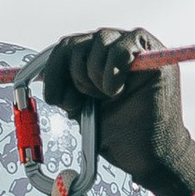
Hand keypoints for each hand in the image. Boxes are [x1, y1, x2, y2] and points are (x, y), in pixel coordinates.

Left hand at [38, 26, 194, 195]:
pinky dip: (112, 71)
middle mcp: (114, 46)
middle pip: (77, 42)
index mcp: (95, 59)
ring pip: (97, 41)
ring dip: (95, 76)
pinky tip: (116, 90)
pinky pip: (122, 47)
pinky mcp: (152, 52)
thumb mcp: (81, 107)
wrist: (147, 154)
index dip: (54, 71)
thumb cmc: (118, 133)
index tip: (56, 98)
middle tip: (87, 100)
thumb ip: (67, 86)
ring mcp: (133, 46)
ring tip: (109, 97)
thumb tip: (42, 73)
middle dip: (74, 75)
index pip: (66, 47)